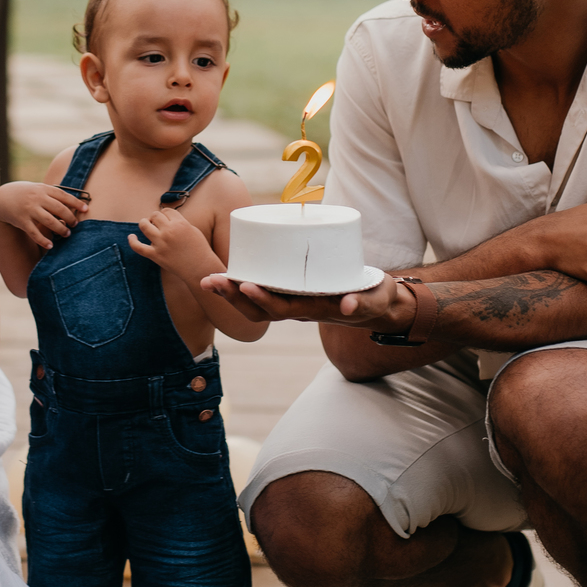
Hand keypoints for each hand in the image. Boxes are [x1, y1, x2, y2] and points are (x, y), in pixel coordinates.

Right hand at [0, 182, 88, 250]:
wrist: (3, 198)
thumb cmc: (26, 194)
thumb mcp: (38, 189)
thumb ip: (53, 195)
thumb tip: (74, 203)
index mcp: (43, 189)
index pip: (63, 195)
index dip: (76, 202)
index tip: (86, 209)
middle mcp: (36, 198)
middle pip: (59, 208)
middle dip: (70, 217)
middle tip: (75, 225)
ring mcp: (29, 209)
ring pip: (49, 221)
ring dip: (60, 229)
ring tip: (67, 234)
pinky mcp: (21, 220)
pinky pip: (34, 232)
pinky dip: (43, 240)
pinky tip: (50, 246)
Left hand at [129, 207, 212, 279]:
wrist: (200, 268)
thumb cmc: (199, 249)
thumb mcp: (192, 229)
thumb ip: (179, 222)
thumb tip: (165, 218)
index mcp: (180, 223)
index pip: (166, 211)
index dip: (165, 214)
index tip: (167, 220)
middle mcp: (169, 231)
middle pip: (155, 215)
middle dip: (155, 218)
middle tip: (158, 224)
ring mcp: (161, 243)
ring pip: (144, 225)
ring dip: (144, 223)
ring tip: (147, 226)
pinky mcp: (155, 255)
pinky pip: (138, 247)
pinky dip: (132, 241)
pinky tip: (131, 237)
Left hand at [201, 272, 404, 328]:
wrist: (376, 304)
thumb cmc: (374, 298)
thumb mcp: (375, 300)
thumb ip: (363, 303)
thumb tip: (348, 306)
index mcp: (317, 309)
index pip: (284, 308)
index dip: (264, 299)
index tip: (245, 285)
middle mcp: (300, 309)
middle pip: (261, 310)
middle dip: (235, 297)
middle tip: (213, 281)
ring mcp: (294, 303)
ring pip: (256, 305)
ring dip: (232, 294)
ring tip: (210, 280)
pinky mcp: (292, 292)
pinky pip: (262, 293)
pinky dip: (241, 287)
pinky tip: (224, 276)